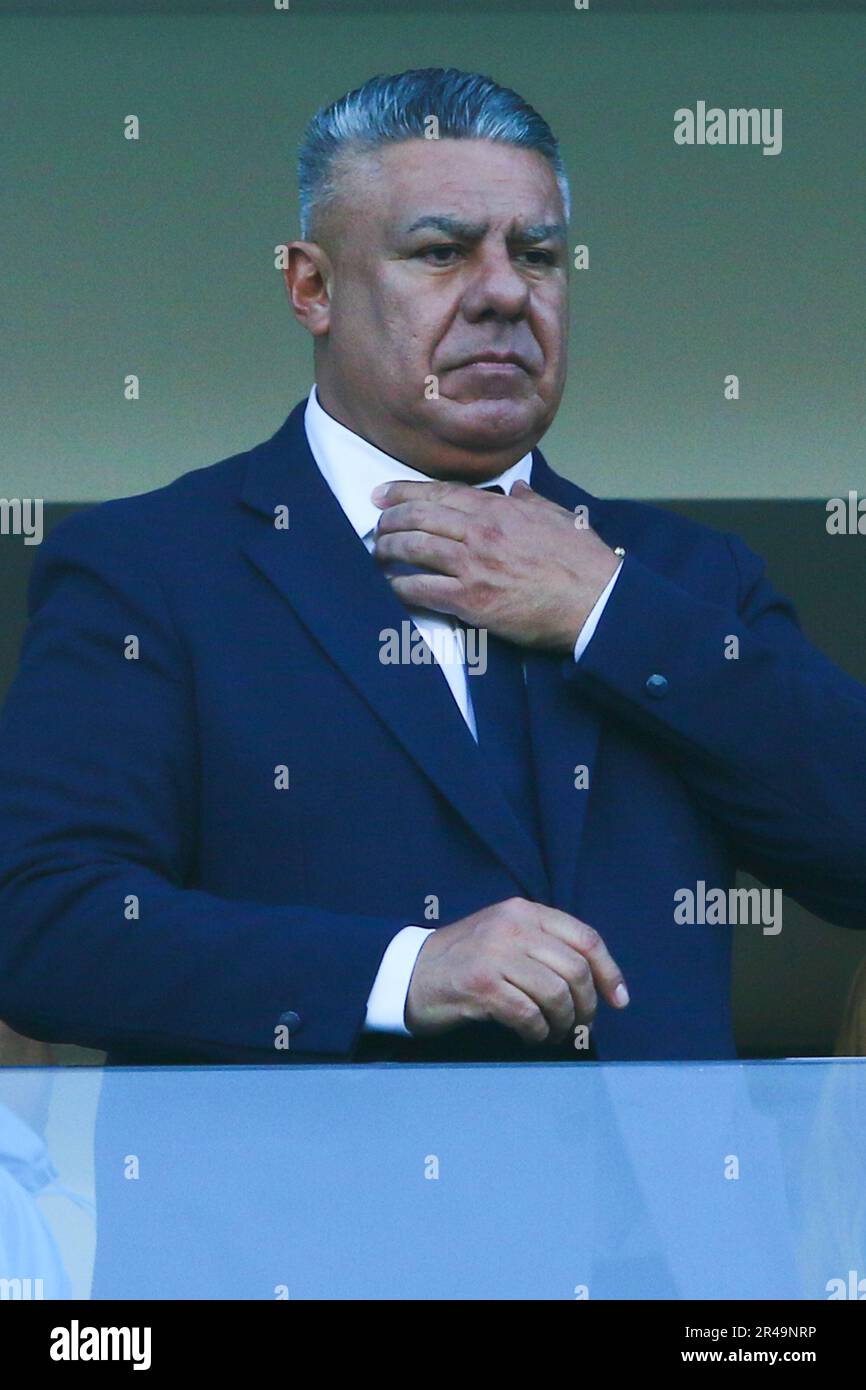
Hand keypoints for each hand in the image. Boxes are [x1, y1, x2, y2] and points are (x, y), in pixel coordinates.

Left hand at [371, 478, 619, 653]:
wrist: (596, 602)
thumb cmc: (583, 563)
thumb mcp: (560, 518)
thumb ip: (532, 501)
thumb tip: (518, 489)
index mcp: (500, 509)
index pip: (440, 492)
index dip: (404, 491)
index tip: (381, 494)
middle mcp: (481, 532)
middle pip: (418, 517)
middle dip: (389, 519)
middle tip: (375, 527)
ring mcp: (473, 565)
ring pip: (413, 548)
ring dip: (388, 550)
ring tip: (378, 555)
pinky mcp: (470, 600)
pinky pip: (421, 588)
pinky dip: (400, 586)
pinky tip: (390, 586)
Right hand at [404, 897, 629, 1042]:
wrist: (407, 973)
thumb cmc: (463, 960)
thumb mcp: (505, 936)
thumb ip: (544, 945)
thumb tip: (596, 982)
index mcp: (524, 911)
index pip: (586, 938)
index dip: (610, 972)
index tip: (618, 1000)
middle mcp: (513, 927)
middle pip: (576, 969)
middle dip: (586, 1006)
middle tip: (578, 1026)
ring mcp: (496, 954)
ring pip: (557, 994)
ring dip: (562, 1024)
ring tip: (551, 1033)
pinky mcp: (481, 984)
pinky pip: (529, 1015)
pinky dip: (537, 1033)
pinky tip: (530, 1037)